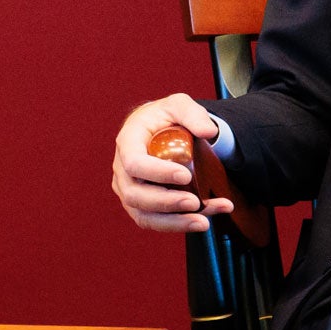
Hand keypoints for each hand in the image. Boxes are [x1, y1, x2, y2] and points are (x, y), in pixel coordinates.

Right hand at [111, 94, 232, 233]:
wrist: (162, 132)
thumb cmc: (166, 118)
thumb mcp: (179, 105)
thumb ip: (193, 114)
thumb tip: (208, 131)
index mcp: (128, 142)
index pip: (134, 162)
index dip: (157, 172)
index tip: (185, 175)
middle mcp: (122, 170)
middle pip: (135, 195)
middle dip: (166, 202)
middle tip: (194, 202)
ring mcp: (129, 190)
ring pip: (143, 215)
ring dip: (173, 222)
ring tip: (202, 221)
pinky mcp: (141, 205)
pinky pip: (155, 222)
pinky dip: (179, 224)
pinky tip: (205, 219)